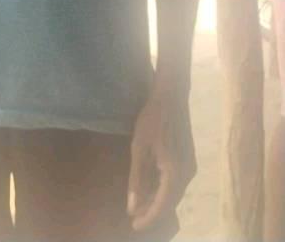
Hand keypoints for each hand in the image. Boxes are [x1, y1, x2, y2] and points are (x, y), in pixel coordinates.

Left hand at [127, 87, 195, 232]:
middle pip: (170, 201)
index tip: (134, 226)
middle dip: (153, 212)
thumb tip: (133, 207)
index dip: (149, 218)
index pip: (163, 205)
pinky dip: (163, 189)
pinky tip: (150, 189)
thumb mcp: (139, 149)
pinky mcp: (187, 159)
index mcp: (176, 173)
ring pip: (173, 192)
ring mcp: (189, 166)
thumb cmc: (152, 119)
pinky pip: (175, 182)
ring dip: (158, 200)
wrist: (171, 96)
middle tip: (135, 219)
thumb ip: (136, 180)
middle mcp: (187, 174)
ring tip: (140, 206)